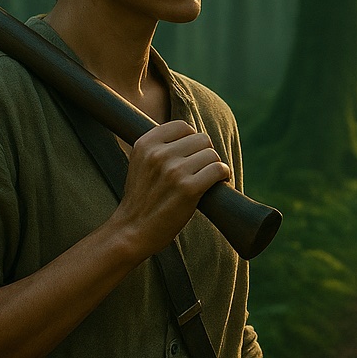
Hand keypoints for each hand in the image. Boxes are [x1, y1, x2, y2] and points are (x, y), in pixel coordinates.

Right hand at [111, 120, 231, 257]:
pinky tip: (217, 183)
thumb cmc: (142, 198)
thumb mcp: (140, 163)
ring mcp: (174, 171)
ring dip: (214, 167)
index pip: (183, 127)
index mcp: (145, 144)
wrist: (133, 230)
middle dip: (205, 154)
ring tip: (207, 179)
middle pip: (201, 139)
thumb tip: (191, 135)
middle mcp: (159, 154)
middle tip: (200, 170)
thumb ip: (159, 146)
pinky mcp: (188, 189)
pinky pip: (218, 170)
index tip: (190, 156)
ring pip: (212, 154)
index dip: (191, 141)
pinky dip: (223, 176)